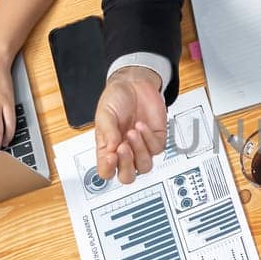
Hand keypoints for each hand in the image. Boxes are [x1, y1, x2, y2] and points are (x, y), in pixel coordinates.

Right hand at [94, 66, 167, 184]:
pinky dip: (148, 138)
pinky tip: (141, 126)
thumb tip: (110, 149)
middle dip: (126, 165)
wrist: (134, 83)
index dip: (108, 169)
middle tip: (122, 147)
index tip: (110, 155)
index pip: (106, 172)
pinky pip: (156, 149)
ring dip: (139, 150)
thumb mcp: (104, 113)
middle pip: (127, 176)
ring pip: (144, 166)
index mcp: (107, 149)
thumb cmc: (116, 99)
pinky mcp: (156, 140)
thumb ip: (107, 131)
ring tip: (132, 132)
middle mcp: (124, 152)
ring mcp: (141, 147)